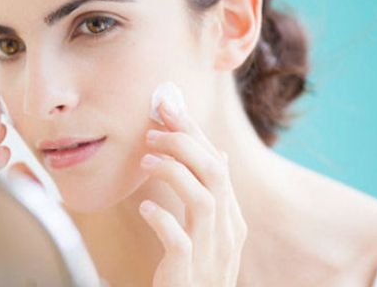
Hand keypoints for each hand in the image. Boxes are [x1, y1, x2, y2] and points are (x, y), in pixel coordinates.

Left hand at [139, 102, 246, 286]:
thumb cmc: (196, 267)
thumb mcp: (209, 228)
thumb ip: (212, 193)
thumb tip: (219, 152)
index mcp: (231, 217)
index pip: (217, 163)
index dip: (193, 131)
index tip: (167, 106)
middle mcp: (226, 232)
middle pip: (215, 173)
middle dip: (184, 143)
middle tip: (151, 131)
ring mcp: (210, 255)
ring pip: (203, 201)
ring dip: (173, 172)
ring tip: (146, 160)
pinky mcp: (187, 276)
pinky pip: (179, 241)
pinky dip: (162, 219)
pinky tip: (145, 208)